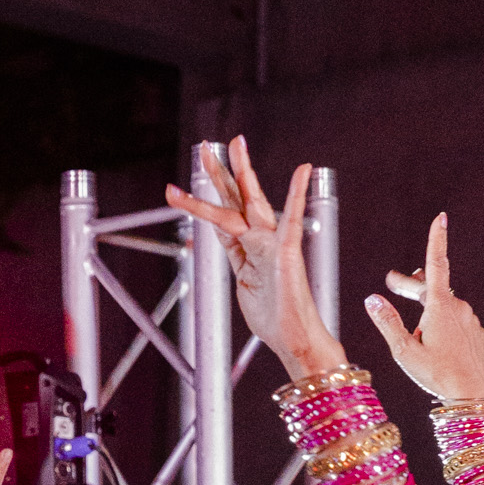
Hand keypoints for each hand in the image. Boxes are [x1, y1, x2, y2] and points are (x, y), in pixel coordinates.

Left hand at [164, 138, 340, 381]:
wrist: (294, 339)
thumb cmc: (274, 318)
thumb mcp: (244, 284)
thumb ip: (237, 259)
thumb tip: (227, 244)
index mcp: (248, 249)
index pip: (223, 219)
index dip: (202, 203)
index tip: (181, 188)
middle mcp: (260, 240)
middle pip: (235, 200)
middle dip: (219, 173)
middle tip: (205, 146)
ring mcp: (272, 243)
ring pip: (249, 205)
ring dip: (239, 174)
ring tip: (231, 145)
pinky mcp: (286, 252)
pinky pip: (291, 219)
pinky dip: (297, 194)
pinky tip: (302, 170)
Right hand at [364, 214, 483, 403]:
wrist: (472, 395)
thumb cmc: (436, 375)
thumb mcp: (404, 352)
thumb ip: (388, 323)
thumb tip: (372, 300)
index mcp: (440, 307)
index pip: (436, 265)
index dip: (436, 240)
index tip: (440, 217)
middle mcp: (458, 307)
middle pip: (431, 288)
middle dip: (410, 286)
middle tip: (392, 283)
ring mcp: (470, 320)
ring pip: (444, 309)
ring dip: (427, 313)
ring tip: (415, 334)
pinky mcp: (478, 334)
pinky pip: (457, 325)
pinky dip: (443, 328)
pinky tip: (437, 346)